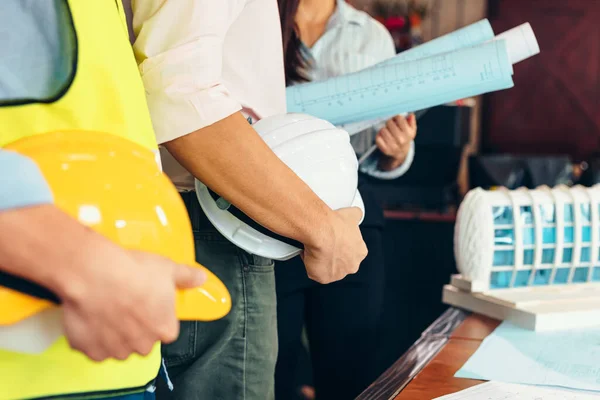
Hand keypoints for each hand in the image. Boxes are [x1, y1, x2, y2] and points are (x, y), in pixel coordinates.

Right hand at [59, 241, 205, 361]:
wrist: (95, 275)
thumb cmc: (133, 273)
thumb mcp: (168, 269)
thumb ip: (186, 277)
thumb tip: (199, 278)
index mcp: (164, 329)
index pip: (165, 328)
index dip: (156, 315)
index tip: (148, 303)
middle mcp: (142, 345)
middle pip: (142, 339)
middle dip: (135, 326)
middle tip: (126, 303)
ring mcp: (115, 350)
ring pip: (117, 344)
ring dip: (113, 332)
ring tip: (107, 307)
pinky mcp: (90, 350)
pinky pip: (92, 346)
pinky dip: (91, 335)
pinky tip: (92, 315)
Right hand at [302, 207, 366, 283]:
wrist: (321, 231)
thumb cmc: (335, 224)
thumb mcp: (351, 214)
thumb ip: (357, 215)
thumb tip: (357, 212)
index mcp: (360, 252)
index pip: (352, 251)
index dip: (342, 245)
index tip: (334, 239)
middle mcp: (351, 266)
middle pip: (341, 263)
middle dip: (333, 255)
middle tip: (324, 243)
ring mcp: (337, 274)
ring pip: (327, 268)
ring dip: (321, 260)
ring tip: (315, 247)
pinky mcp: (323, 278)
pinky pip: (314, 272)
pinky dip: (309, 263)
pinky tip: (308, 252)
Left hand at [375, 113, 416, 170]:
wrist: (401, 151)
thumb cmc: (405, 137)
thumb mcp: (411, 129)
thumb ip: (411, 121)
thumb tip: (411, 115)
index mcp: (408, 133)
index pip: (399, 118)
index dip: (396, 116)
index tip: (396, 119)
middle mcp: (401, 140)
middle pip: (389, 123)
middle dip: (389, 122)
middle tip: (390, 124)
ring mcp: (393, 146)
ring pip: (382, 130)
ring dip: (383, 128)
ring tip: (387, 130)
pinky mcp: (385, 149)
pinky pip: (378, 138)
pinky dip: (379, 135)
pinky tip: (382, 136)